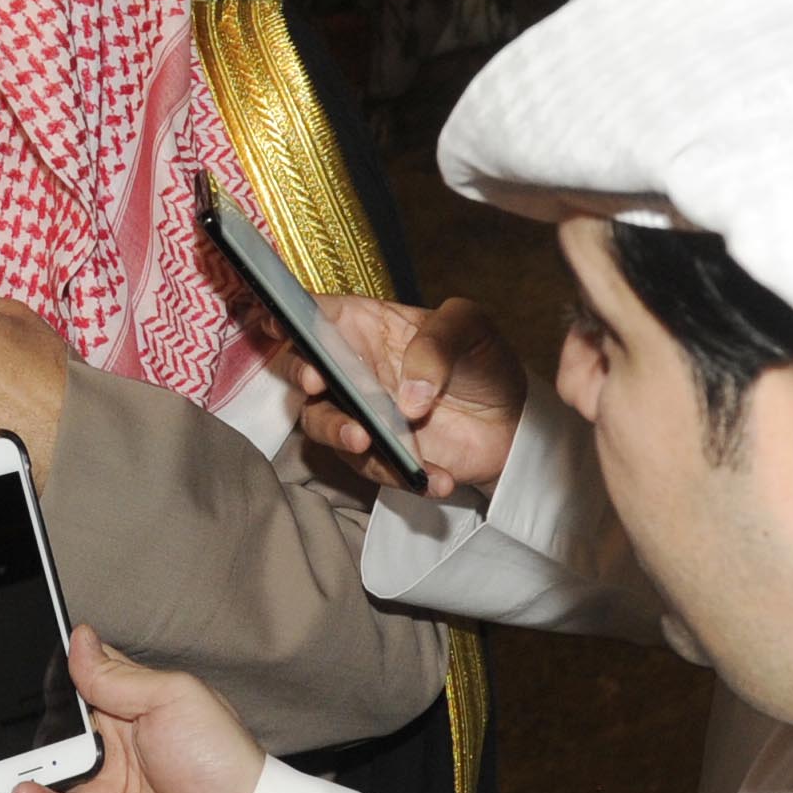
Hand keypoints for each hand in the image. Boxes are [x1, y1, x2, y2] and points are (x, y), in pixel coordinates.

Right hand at [8, 628, 263, 792]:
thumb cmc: (221, 759)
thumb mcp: (173, 697)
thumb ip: (118, 675)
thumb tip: (78, 638)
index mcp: (133, 704)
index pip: (82, 678)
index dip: (55, 669)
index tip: (17, 656)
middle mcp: (114, 742)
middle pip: (56, 721)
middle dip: (29, 715)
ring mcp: (104, 783)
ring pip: (49, 765)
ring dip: (24, 758)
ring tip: (0, 752)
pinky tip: (24, 790)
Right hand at [271, 295, 525, 499]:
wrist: (512, 424)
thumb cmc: (483, 362)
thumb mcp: (471, 328)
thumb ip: (438, 344)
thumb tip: (409, 395)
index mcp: (363, 327)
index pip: (315, 315)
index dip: (290, 317)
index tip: (281, 324)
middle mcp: (350, 369)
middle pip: (299, 368)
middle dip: (298, 373)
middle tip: (317, 381)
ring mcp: (358, 414)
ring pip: (319, 423)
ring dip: (337, 432)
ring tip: (368, 441)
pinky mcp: (376, 455)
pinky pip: (370, 468)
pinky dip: (398, 475)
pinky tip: (436, 477)